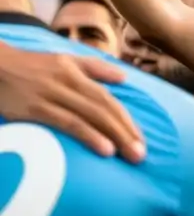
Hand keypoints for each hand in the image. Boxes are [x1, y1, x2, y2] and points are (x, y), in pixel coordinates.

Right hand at [0, 45, 144, 161]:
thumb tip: (124, 78)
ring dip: (114, 136)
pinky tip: (104, 149)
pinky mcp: (35, 109)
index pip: (108, 99)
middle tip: (141, 155)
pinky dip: (89, 135)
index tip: (141, 140)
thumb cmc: (31, 66)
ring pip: (90, 117)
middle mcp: (68, 83)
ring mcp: (52, 95)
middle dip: (126, 132)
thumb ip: (95, 68)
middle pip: (104, 109)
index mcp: (77, 72)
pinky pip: (68, 123)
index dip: (127, 119)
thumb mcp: (65, 60)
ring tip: (130, 155)